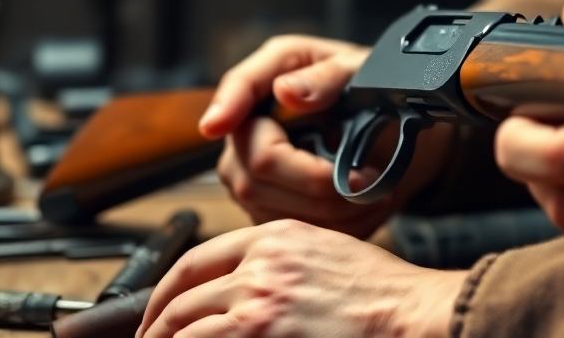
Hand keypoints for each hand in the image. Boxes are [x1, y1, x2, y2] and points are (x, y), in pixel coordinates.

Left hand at [135, 220, 465, 337]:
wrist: (408, 313)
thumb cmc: (379, 293)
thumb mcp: (323, 254)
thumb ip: (277, 264)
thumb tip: (238, 295)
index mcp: (274, 236)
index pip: (197, 260)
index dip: (167, 293)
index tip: (159, 315)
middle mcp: (259, 262)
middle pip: (181, 294)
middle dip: (156, 326)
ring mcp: (258, 299)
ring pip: (181, 326)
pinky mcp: (260, 331)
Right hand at [200, 34, 452, 234]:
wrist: (399, 133)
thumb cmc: (379, 89)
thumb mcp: (363, 72)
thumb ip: (326, 79)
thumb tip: (285, 92)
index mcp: (274, 70)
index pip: (240, 88)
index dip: (227, 105)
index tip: (216, 124)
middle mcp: (251, 119)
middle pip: (255, 162)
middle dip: (314, 181)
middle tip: (365, 180)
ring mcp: (250, 166)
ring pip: (267, 203)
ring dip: (326, 208)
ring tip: (369, 190)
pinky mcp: (264, 203)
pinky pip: (282, 228)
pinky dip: (327, 225)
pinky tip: (356, 206)